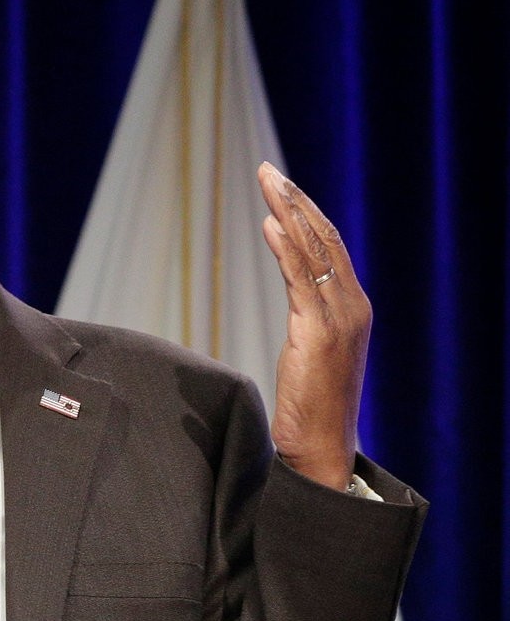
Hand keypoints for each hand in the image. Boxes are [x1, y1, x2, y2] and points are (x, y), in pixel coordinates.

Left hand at [259, 162, 371, 491]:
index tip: (282, 188)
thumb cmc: (310, 411)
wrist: (321, 448)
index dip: (306, 215)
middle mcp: (352, 307)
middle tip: (268, 172)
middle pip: (324, 239)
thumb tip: (295, 294)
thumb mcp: (311, 356)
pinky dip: (287, 247)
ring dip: (289, 212)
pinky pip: (302, 280)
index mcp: (351, 310)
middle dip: (296, 201)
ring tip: (268, 182)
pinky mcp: (319, 333)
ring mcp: (340, 318)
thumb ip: (308, 322)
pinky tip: (271, 223)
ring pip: (315, 252)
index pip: (330, 249)